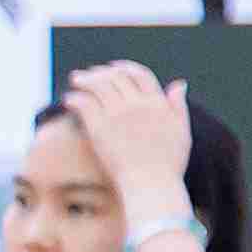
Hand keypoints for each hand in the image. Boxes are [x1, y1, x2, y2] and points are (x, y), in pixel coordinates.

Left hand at [64, 60, 197, 217]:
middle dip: (100, 72)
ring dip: (84, 79)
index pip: (140, 74)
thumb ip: (178, 106)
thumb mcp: (182, 132)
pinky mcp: (99, 127)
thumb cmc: (168, 164)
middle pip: (115, 76)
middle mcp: (137, 105)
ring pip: (97, 85)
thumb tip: (179, 83)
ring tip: (76, 80)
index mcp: (158, 104)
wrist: (151, 184)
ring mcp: (117, 115)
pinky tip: (70, 100)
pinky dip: (75, 97)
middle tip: (89, 74)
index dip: (125, 67)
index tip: (114, 68)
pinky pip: (83, 103)